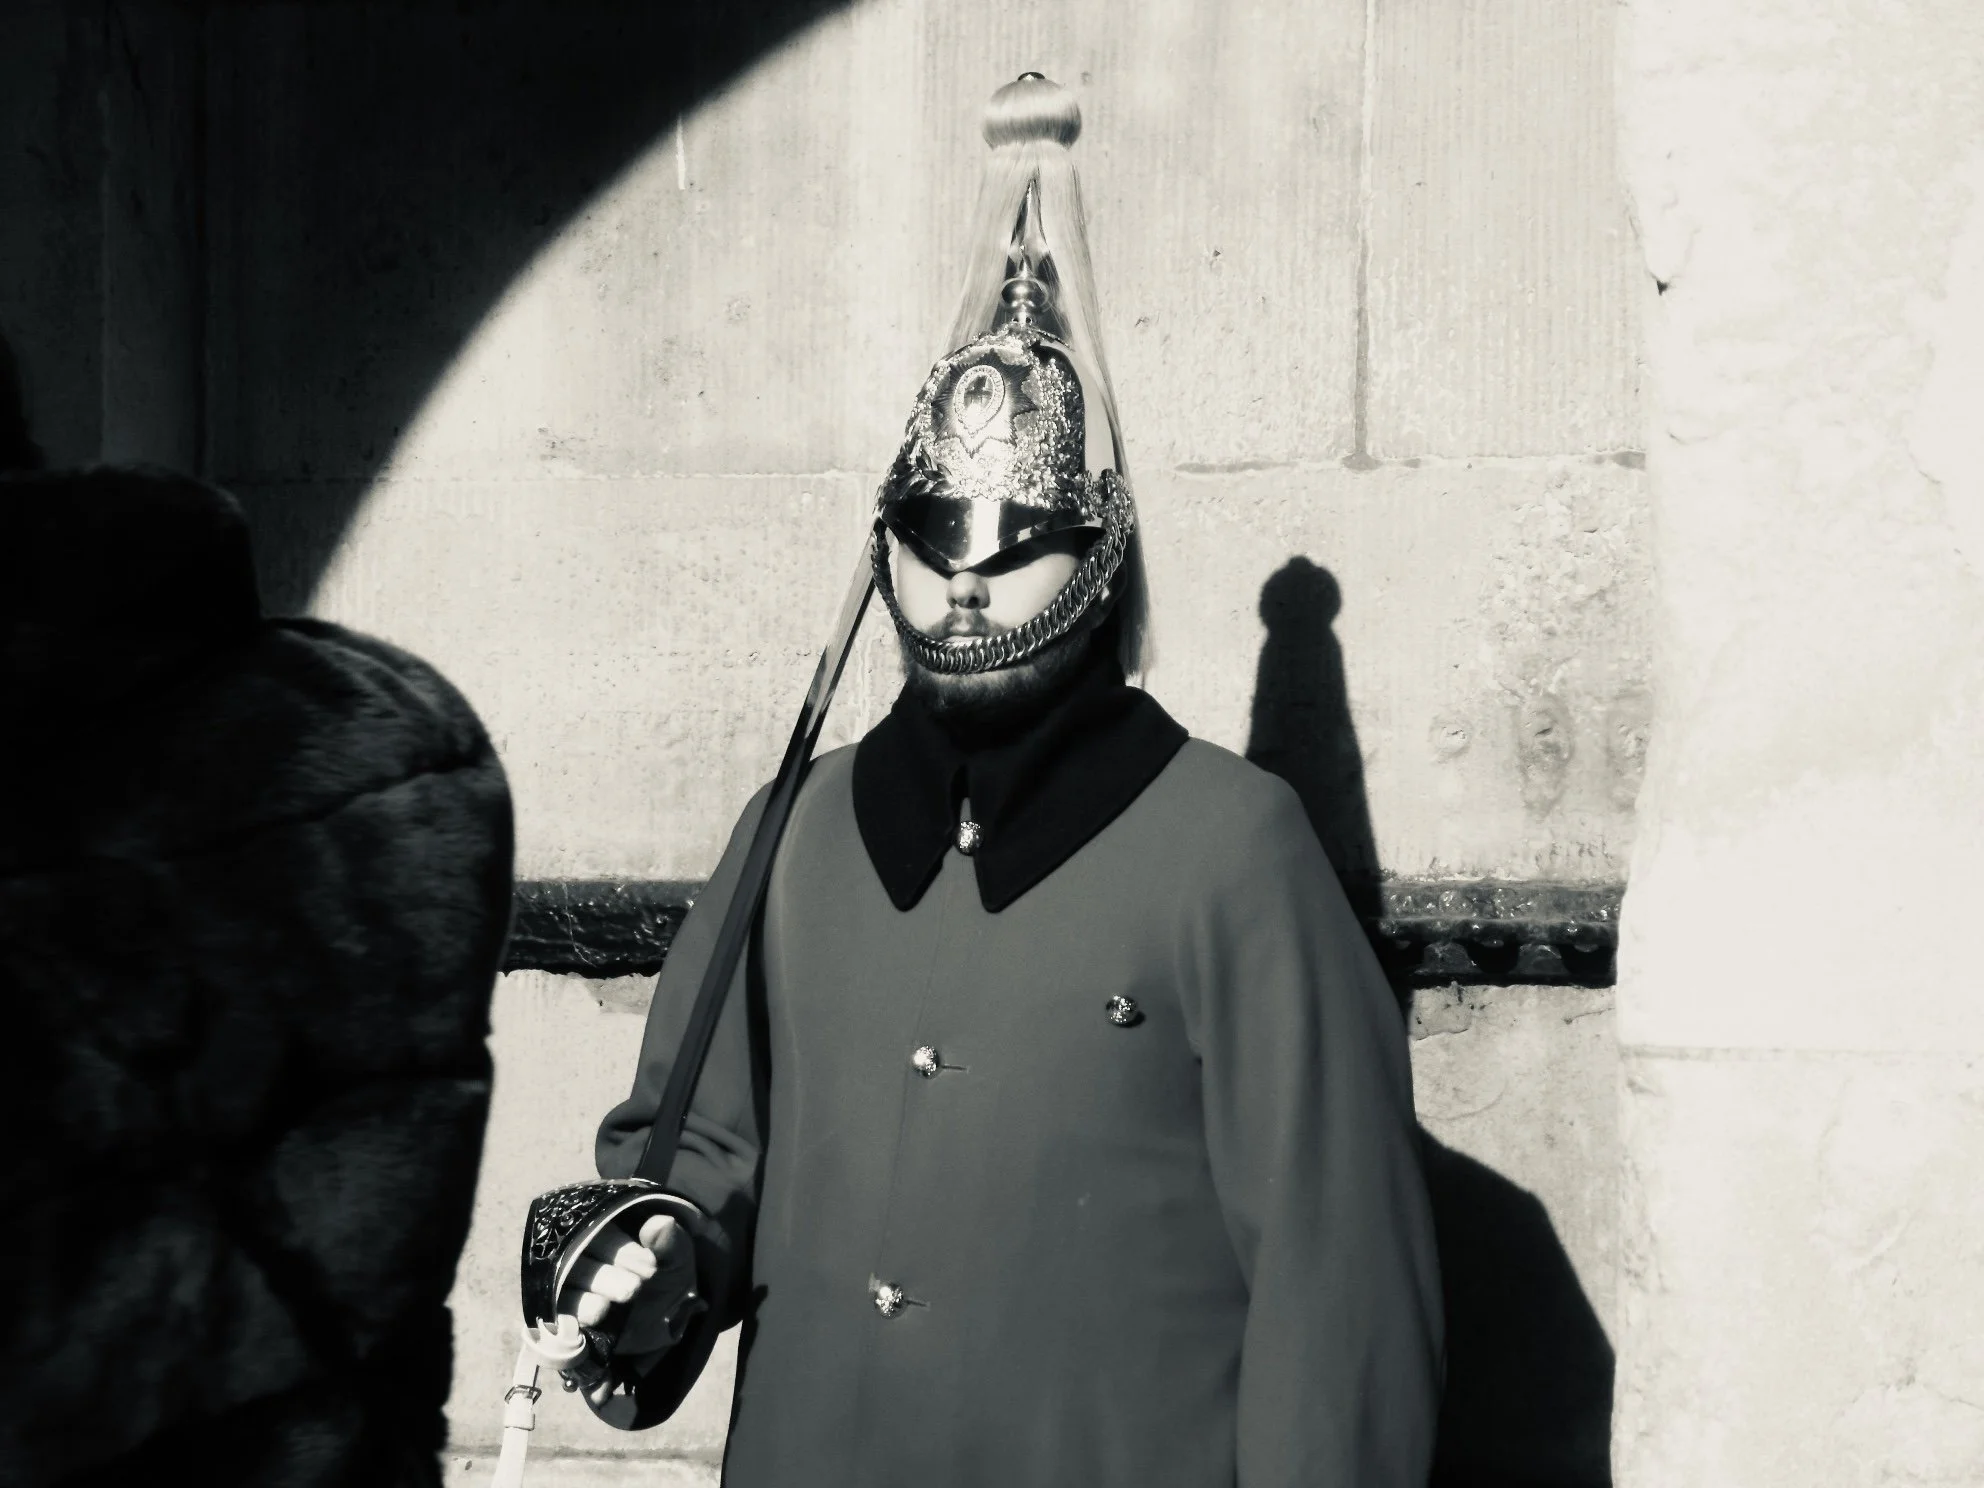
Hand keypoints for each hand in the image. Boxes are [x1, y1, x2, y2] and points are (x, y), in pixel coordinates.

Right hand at [555, 1213, 700, 1400]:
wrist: (668, 1320)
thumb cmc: (668, 1279)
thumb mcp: (676, 1259)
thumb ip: (670, 1242)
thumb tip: (659, 1223)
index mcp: (603, 1240)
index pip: (600, 1238)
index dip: (622, 1252)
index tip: (651, 1268)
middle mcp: (580, 1265)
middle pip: (578, 1266)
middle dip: (604, 1278)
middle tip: (633, 1290)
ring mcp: (571, 1297)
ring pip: (565, 1296)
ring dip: (583, 1303)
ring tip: (603, 1310)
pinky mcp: (568, 1329)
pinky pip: (560, 1331)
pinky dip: (572, 1337)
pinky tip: (589, 1340)